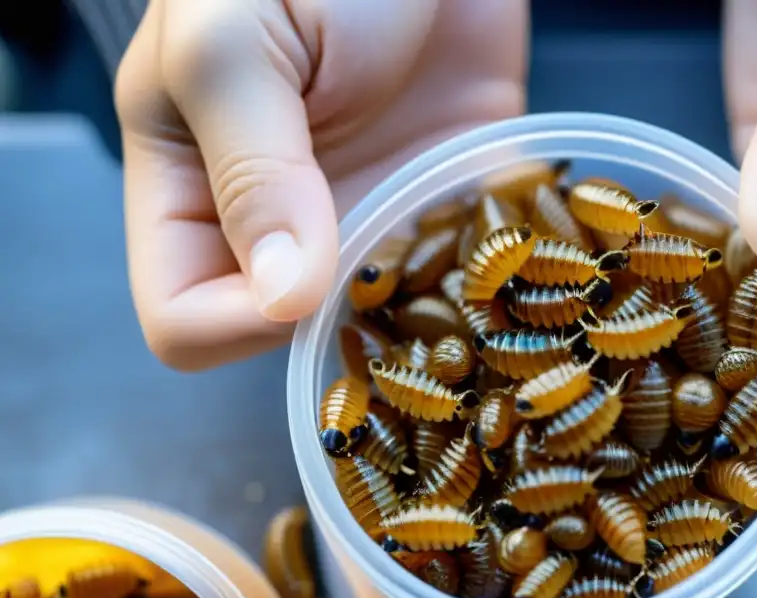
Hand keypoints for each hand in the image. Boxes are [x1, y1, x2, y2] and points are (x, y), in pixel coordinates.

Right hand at [116, 0, 524, 369]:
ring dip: (426, 318)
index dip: (237, 324)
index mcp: (192, 185)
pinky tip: (511, 260)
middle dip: (343, 325)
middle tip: (402, 276)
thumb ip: (252, 172)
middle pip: (291, 332)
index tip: (310, 284)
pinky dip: (483, 277)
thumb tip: (283, 299)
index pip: (183, 315)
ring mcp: (364, 207)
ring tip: (466, 286)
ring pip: (381, 315)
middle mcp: (278, 215)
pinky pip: (457, 268)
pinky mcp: (439, 189)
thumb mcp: (236, 44)